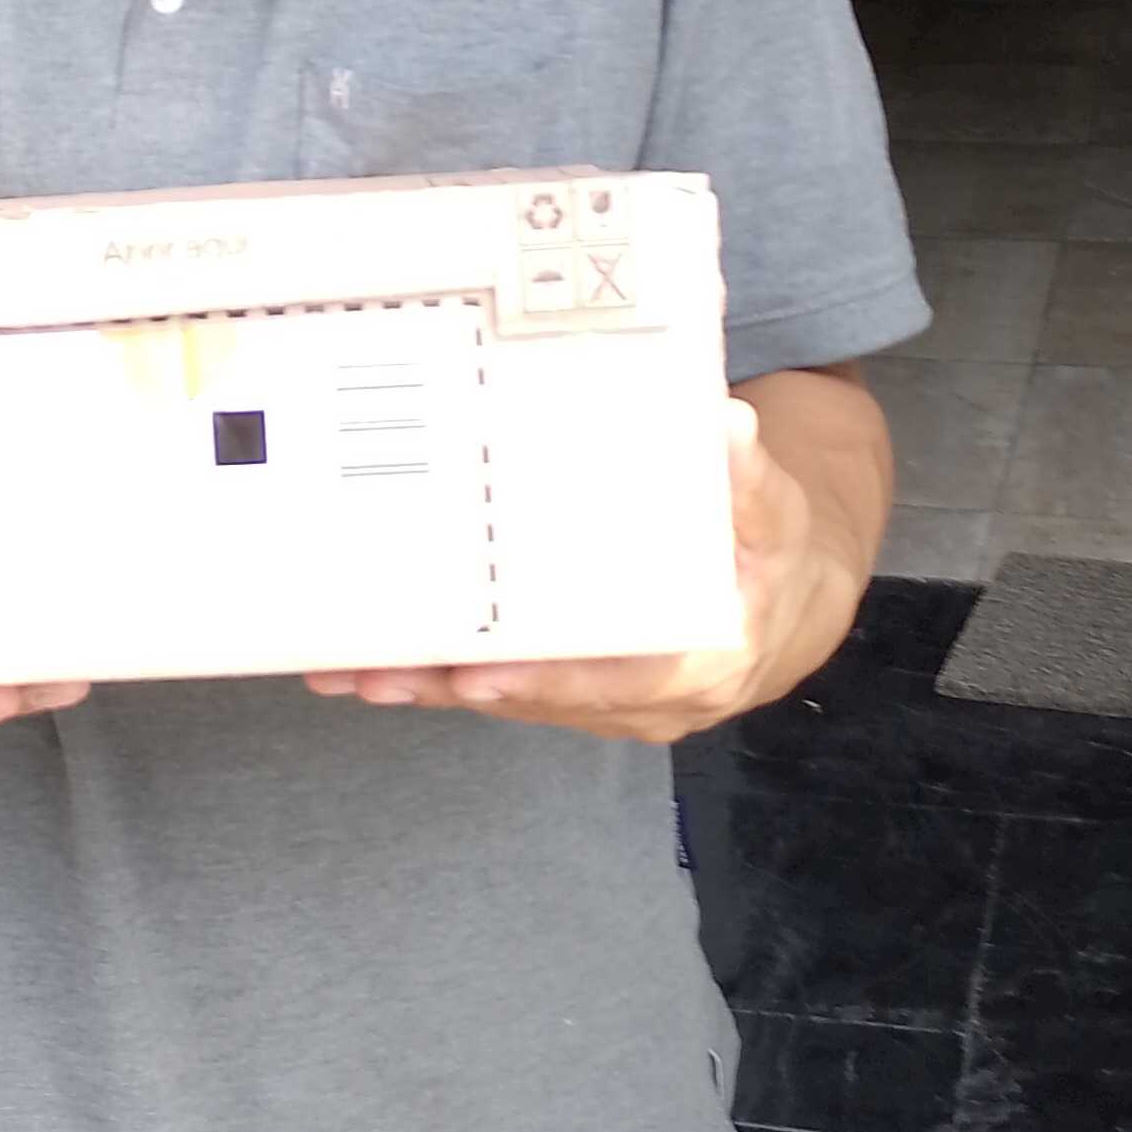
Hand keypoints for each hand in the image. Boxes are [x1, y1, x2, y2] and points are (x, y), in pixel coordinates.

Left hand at [304, 387, 880, 744]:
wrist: (783, 606)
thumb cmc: (773, 556)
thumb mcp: (775, 513)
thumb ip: (749, 478)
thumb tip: (728, 428)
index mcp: (703, 658)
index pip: (617, 680)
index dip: (547, 680)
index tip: (479, 677)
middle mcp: (649, 699)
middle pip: (540, 697)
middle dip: (455, 686)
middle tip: (373, 670)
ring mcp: (607, 704)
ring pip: (512, 700)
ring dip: (432, 688)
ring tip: (347, 672)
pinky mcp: (576, 693)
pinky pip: (506, 689)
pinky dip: (443, 678)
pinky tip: (376, 667)